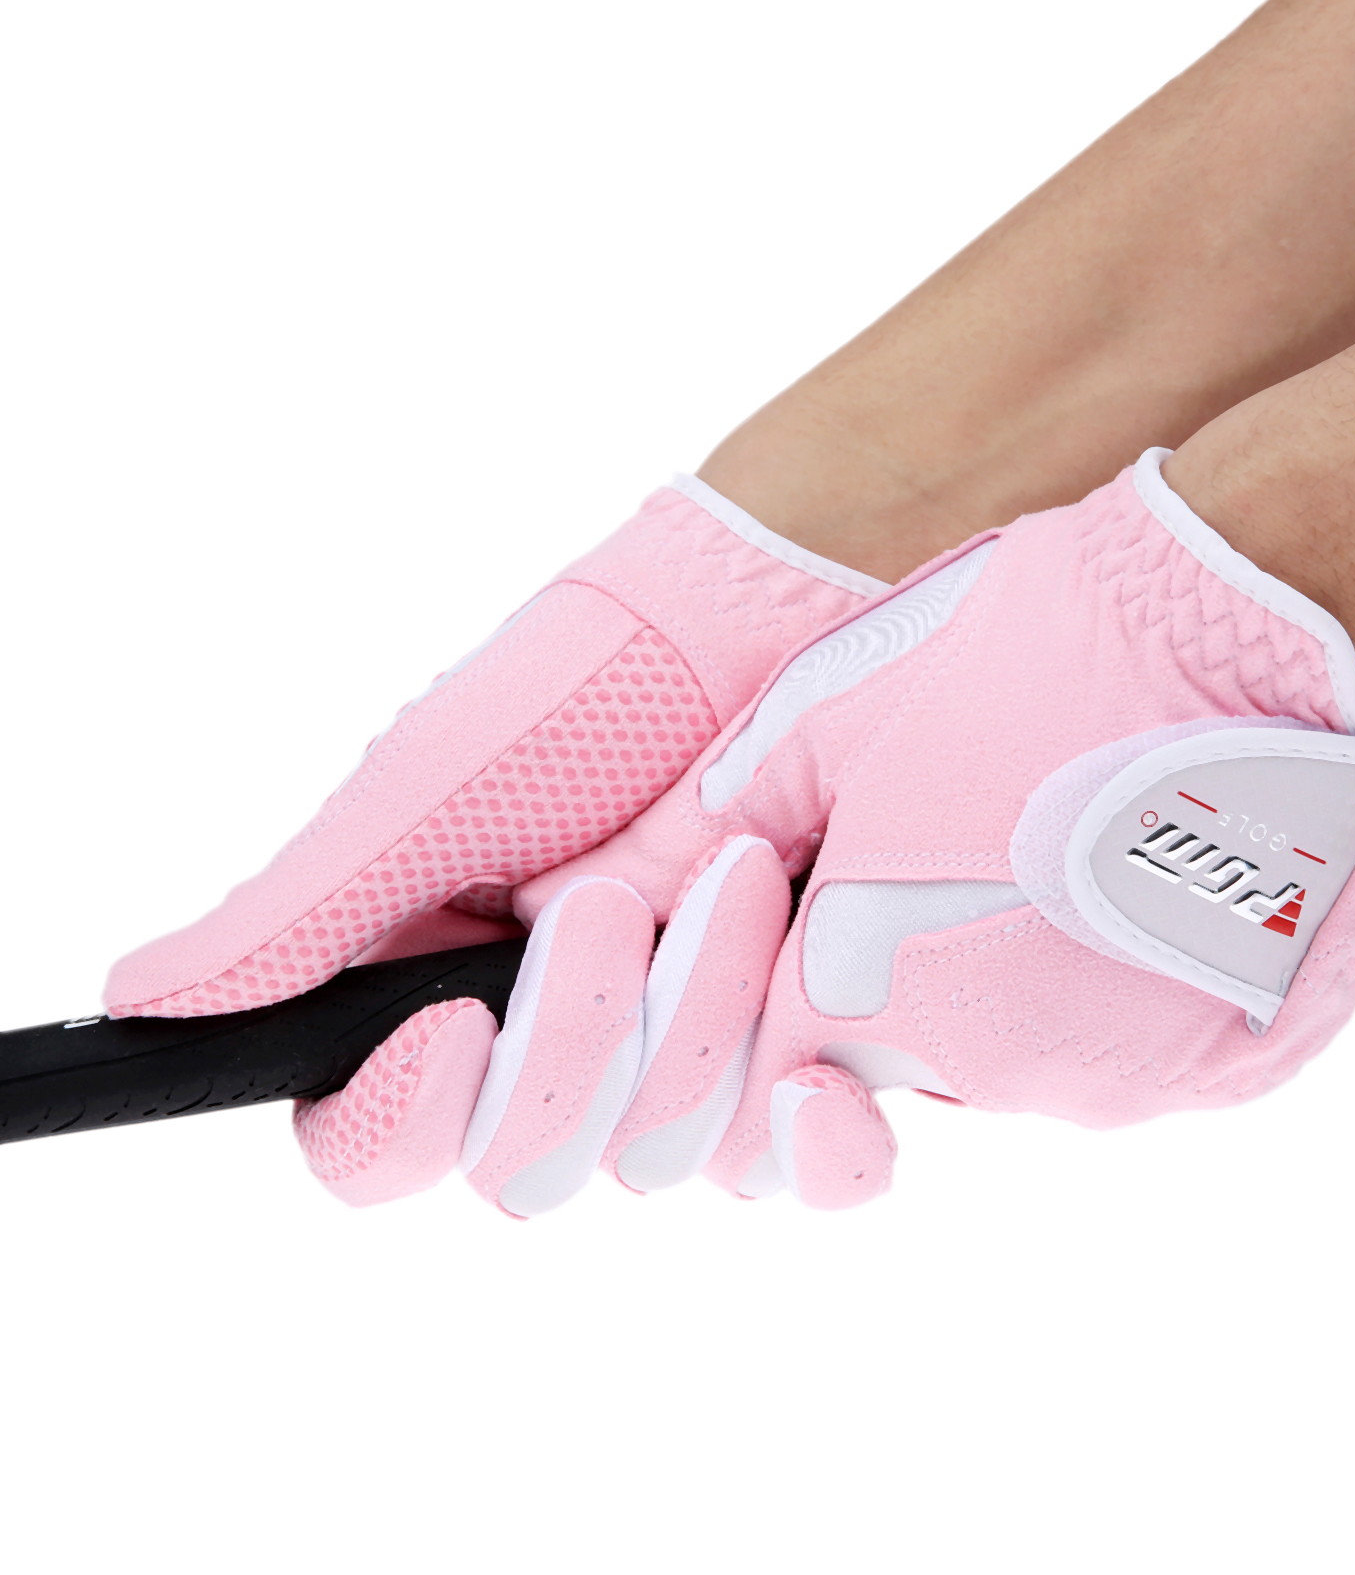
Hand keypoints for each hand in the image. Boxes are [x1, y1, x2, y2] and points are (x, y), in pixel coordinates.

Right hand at [103, 476, 882, 1203]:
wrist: (769, 621)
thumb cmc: (592, 684)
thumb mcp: (432, 790)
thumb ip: (299, 913)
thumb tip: (136, 1001)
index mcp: (423, 985)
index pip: (373, 1138)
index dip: (406, 1114)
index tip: (458, 1023)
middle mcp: (533, 1035)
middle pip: (520, 1163)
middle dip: (574, 1039)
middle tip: (616, 895)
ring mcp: (651, 1045)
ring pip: (646, 1154)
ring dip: (690, 1014)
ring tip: (732, 871)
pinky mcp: (759, 1041)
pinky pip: (761, 1140)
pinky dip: (778, 1069)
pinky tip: (788, 960)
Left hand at [489, 448, 1354, 1211]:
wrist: (1260, 620)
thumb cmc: (1034, 644)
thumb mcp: (834, 709)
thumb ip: (719, 818)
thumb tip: (620, 881)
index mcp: (877, 995)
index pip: (764, 1078)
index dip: (757, 1011)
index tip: (795, 930)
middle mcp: (1001, 1073)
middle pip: (895, 1069)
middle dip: (888, 986)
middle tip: (945, 849)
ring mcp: (1129, 1080)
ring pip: (1018, 1062)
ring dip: (1010, 983)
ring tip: (1055, 837)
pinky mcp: (1236, 1066)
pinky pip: (1134, 1053)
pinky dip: (1119, 989)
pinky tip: (1142, 874)